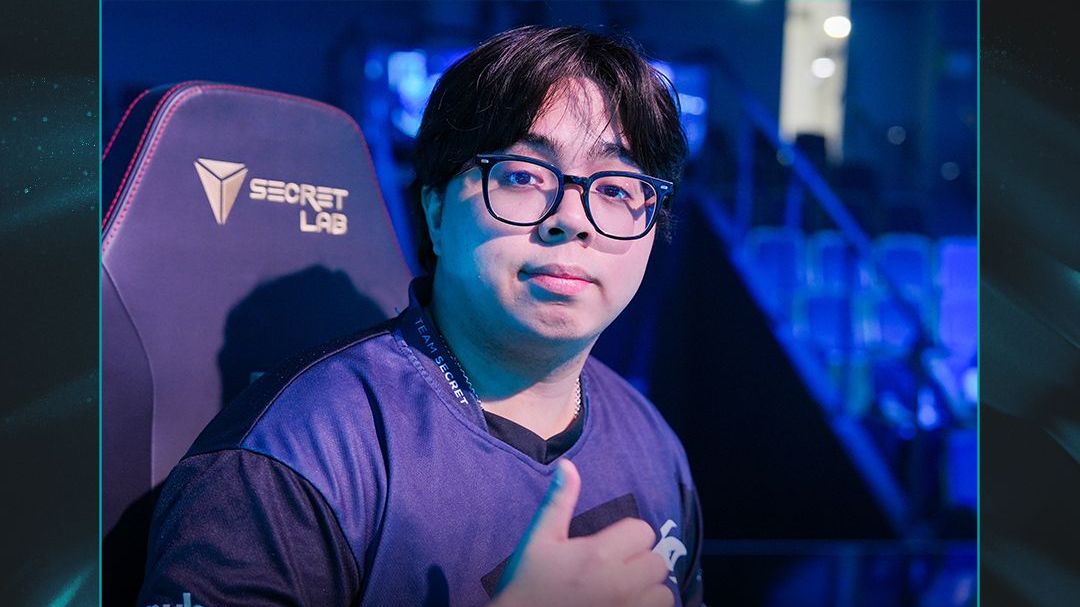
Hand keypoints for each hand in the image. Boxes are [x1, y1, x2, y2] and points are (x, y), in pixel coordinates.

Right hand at [490, 459, 673, 606]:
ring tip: (626, 591)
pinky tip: (625, 604)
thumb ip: (558, 501)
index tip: (611, 546)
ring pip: (663, 594)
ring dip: (649, 591)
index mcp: (599, 554)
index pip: (643, 532)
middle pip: (658, 563)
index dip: (629, 536)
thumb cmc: (528, 582)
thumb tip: (567, 465)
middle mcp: (619, 583)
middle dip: (641, 563)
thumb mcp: (539, 538)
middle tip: (618, 569)